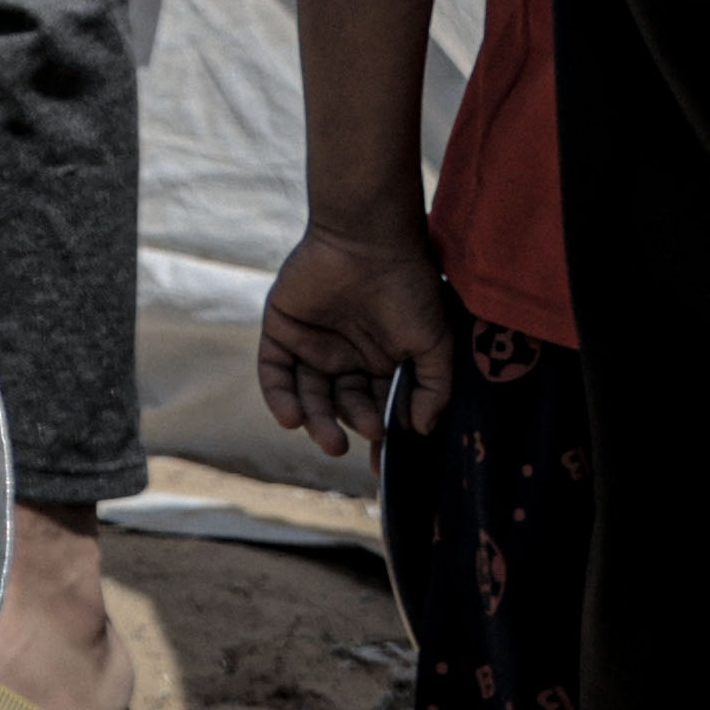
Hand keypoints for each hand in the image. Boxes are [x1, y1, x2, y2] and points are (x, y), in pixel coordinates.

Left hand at [256, 218, 458, 456]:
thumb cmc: (410, 290)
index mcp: (381, 363)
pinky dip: (280, 397)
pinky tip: (291, 419)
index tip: (382, 467)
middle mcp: (345, 358)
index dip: (379, 438)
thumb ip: (432, 389)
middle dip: (350, 426)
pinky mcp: (281, 329)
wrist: (369, 242)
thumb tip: (421, 431)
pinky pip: (275, 371)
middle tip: (363, 438)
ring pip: (308, 395)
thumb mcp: (434, 344)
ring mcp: (312, 344)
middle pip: (342, 406)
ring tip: (324, 438)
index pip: (377, 409)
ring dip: (315, 421)